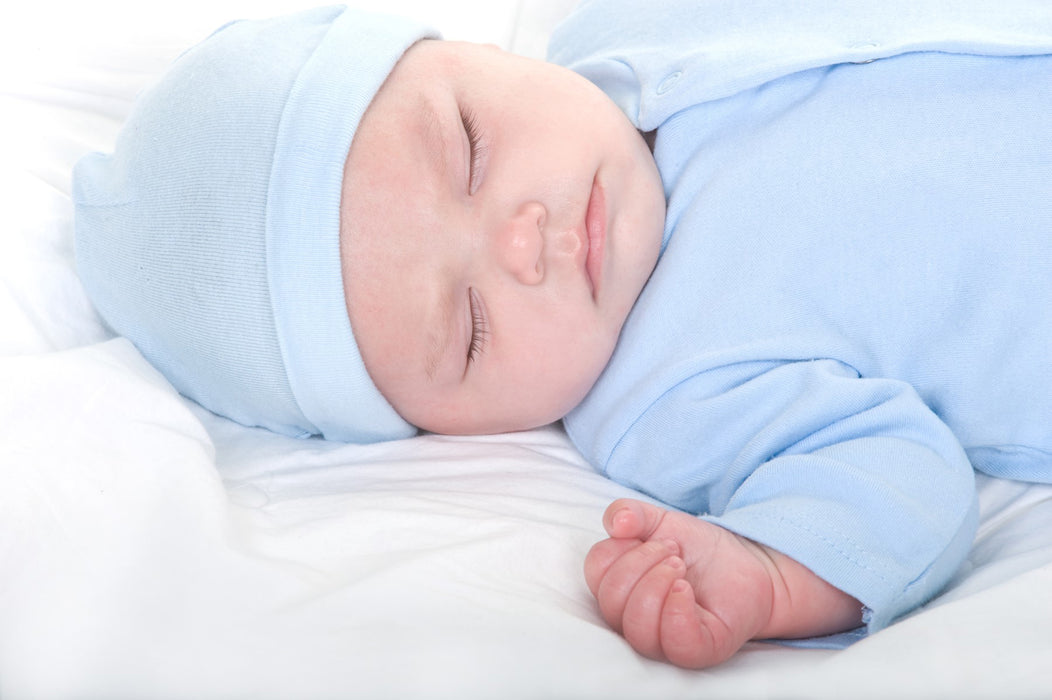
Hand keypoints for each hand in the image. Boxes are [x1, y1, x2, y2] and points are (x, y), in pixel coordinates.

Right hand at [584, 498, 861, 667]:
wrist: (747, 563)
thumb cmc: (698, 550)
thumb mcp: (660, 521)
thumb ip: (630, 513)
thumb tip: (617, 523)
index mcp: (619, 589)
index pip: (596, 573)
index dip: (622, 549)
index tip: (656, 540)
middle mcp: (633, 619)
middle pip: (611, 601)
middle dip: (642, 564)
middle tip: (675, 555)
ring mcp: (663, 640)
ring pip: (636, 627)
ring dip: (658, 584)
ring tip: (682, 570)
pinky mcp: (696, 651)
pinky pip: (674, 643)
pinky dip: (677, 611)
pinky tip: (687, 590)